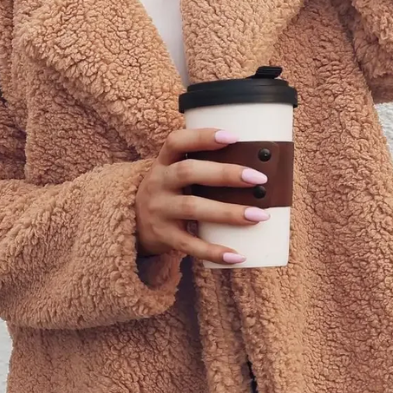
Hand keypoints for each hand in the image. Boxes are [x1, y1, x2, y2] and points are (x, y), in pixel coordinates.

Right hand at [135, 127, 271, 265]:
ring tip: (259, 215)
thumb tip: (259, 166)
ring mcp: (159, 211)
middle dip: (225, 174)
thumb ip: (203, 167)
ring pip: (192, 208)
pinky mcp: (164, 236)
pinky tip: (238, 255)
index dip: (202, 137)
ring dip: (227, 212)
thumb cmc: (169, 193)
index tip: (232, 136)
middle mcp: (158, 183)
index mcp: (163, 163)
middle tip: (259, 178)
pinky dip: (214, 251)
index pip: (176, 142)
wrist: (134, 224)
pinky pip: (189, 245)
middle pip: (188, 173)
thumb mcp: (174, 174)